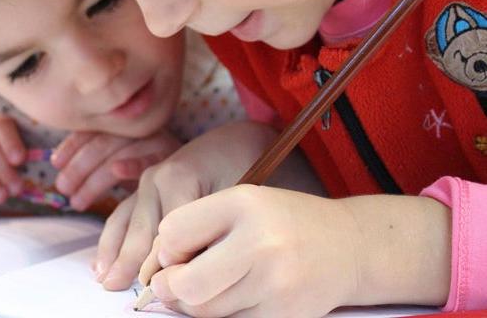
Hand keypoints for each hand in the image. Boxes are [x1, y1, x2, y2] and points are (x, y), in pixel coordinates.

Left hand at [52, 130, 180, 210]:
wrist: (204, 165)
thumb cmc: (151, 168)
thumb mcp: (122, 158)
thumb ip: (95, 156)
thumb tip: (55, 158)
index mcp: (127, 124)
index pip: (94, 129)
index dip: (72, 144)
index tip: (55, 163)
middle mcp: (141, 128)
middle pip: (103, 142)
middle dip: (78, 166)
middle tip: (63, 188)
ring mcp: (157, 142)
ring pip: (118, 153)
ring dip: (94, 178)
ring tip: (76, 201)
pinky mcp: (172, 159)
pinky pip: (149, 161)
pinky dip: (131, 164)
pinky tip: (117, 171)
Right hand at [93, 121, 280, 289]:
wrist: (235, 141)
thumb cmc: (242, 167)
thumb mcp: (235, 195)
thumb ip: (212, 226)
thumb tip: (194, 267)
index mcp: (176, 178)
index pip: (167, 231)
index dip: (163, 263)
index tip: (158, 288)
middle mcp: (153, 180)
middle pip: (140, 230)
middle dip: (129, 262)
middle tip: (117, 288)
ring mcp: (145, 184)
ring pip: (123, 224)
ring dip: (112, 253)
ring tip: (104, 280)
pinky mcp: (142, 190)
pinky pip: (121, 217)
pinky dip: (111, 241)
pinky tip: (101, 262)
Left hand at [141, 185, 357, 317]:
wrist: (350, 246)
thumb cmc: (284, 222)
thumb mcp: (243, 203)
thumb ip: (198, 226)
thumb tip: (159, 268)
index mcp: (244, 204)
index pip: (173, 233)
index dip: (168, 247)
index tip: (180, 250)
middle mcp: (261, 242)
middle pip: (185, 285)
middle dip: (170, 287)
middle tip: (174, 283)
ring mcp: (275, 283)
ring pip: (205, 312)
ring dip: (196, 304)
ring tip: (213, 284)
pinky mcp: (285, 315)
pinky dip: (226, 315)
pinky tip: (241, 295)